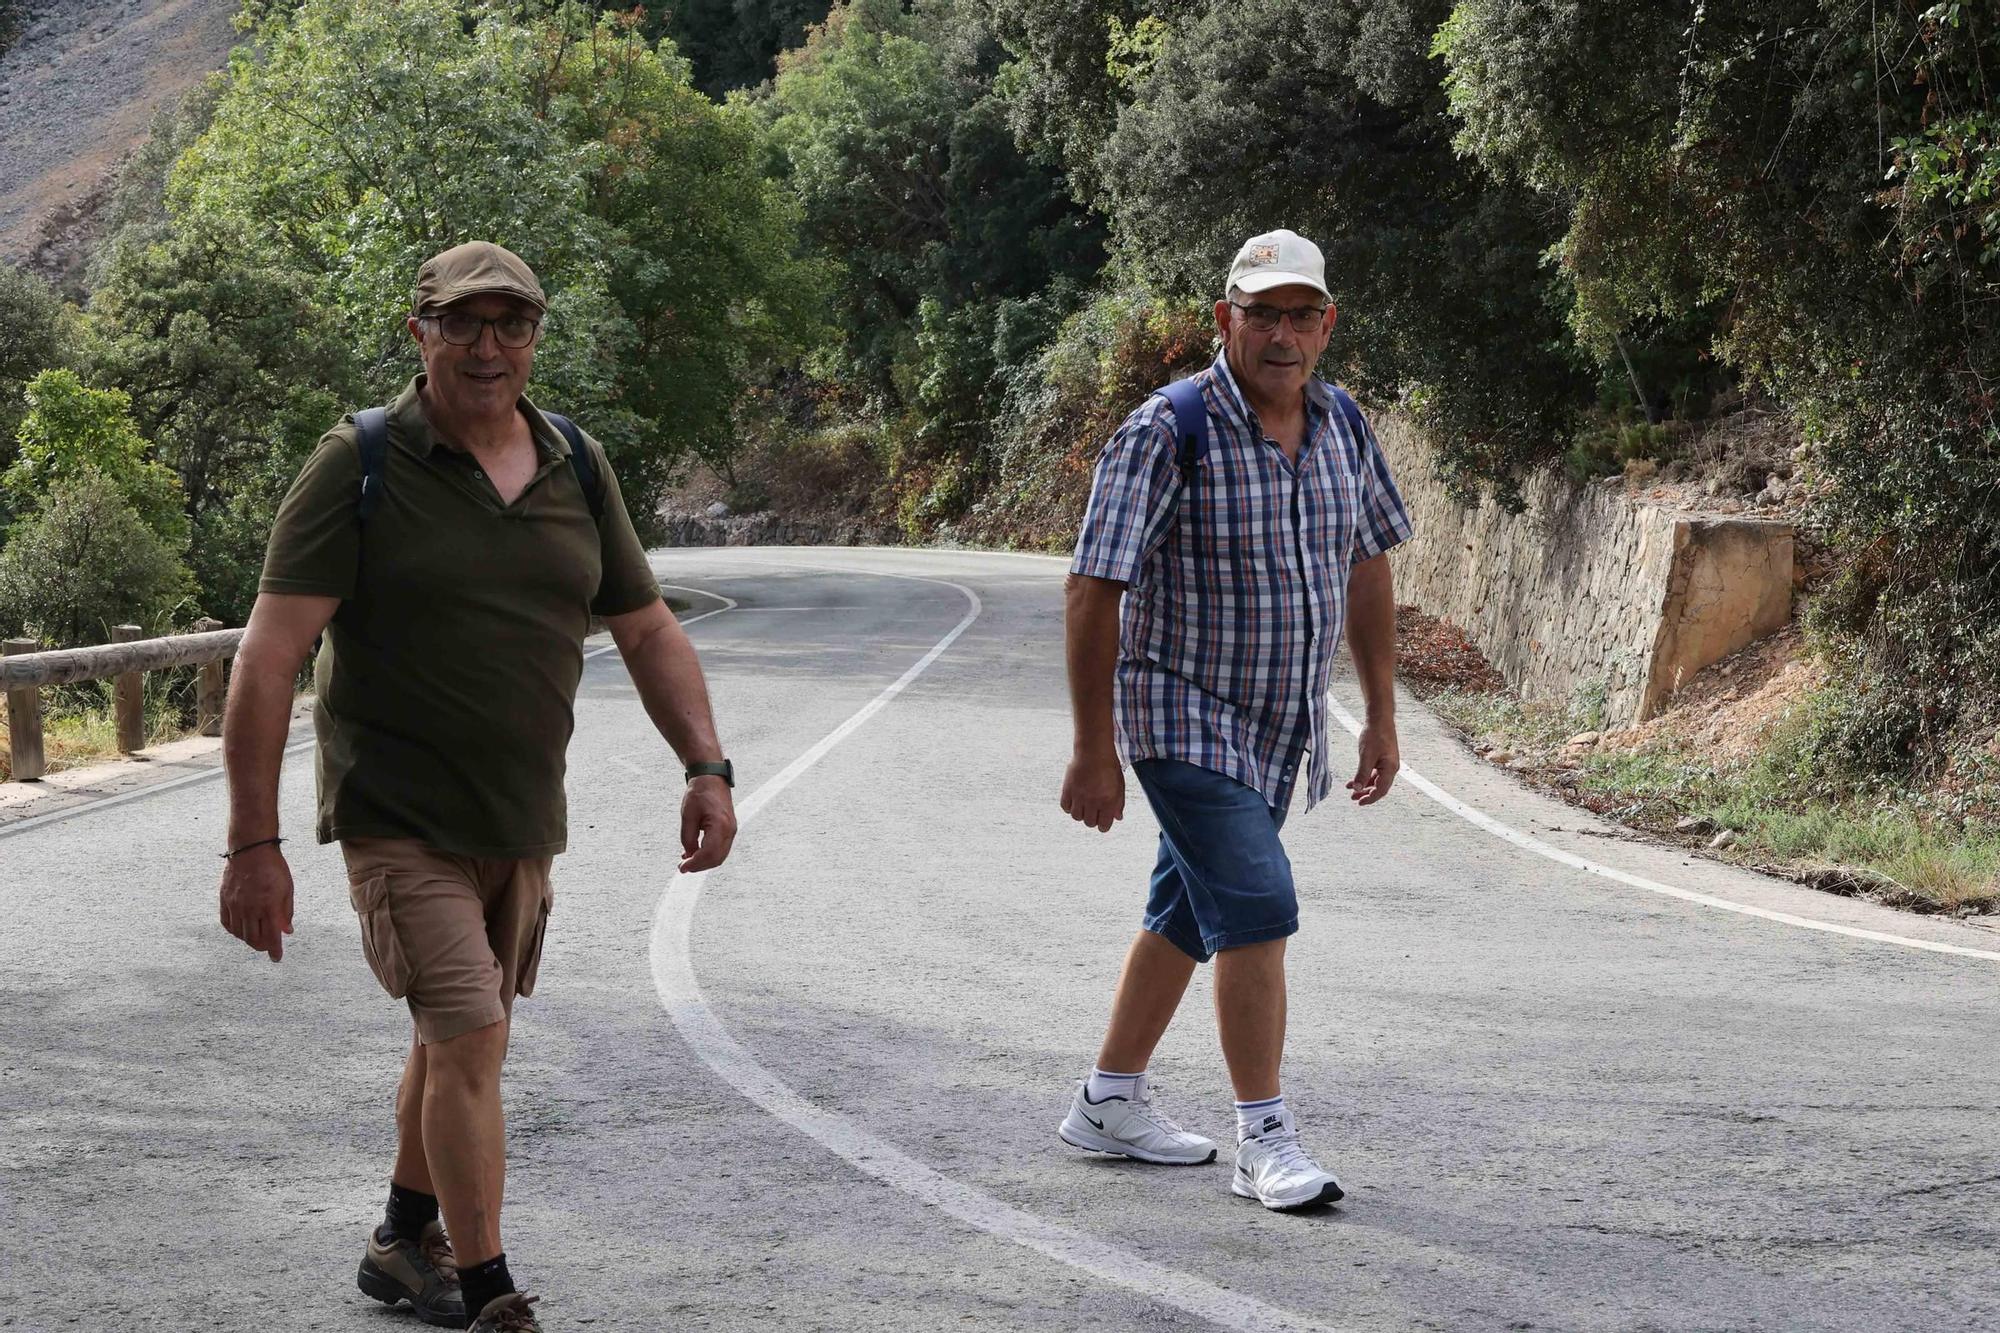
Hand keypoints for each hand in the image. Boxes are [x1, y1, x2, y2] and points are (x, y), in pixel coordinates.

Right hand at [219, 844, 294, 961]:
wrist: (251, 850)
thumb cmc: (274, 868)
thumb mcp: (288, 889)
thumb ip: (286, 912)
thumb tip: (287, 931)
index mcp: (269, 906)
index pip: (272, 936)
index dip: (274, 950)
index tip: (277, 958)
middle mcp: (251, 908)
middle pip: (254, 939)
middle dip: (262, 946)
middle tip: (268, 946)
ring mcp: (236, 905)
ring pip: (240, 933)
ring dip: (249, 940)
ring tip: (256, 938)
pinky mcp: (224, 900)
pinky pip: (227, 923)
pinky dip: (234, 931)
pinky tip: (241, 930)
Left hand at [679, 775, 736, 872]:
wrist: (711, 778)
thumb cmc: (700, 793)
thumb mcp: (687, 816)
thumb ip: (687, 838)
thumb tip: (689, 855)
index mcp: (720, 825)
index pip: (709, 854)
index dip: (695, 864)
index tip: (682, 867)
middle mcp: (730, 830)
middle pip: (716, 859)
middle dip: (699, 866)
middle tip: (683, 867)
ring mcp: (731, 831)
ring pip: (720, 856)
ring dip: (704, 862)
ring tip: (687, 861)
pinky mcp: (729, 830)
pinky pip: (721, 849)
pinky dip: (709, 855)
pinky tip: (695, 853)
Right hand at [1060, 751, 1124, 831]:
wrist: (1093, 750)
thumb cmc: (1109, 766)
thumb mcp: (1119, 785)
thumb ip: (1118, 803)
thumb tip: (1117, 818)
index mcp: (1108, 801)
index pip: (1103, 826)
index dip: (1103, 825)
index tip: (1102, 820)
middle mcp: (1093, 801)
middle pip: (1089, 823)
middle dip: (1092, 819)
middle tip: (1093, 809)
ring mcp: (1079, 795)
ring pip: (1076, 817)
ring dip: (1080, 813)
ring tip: (1084, 804)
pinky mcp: (1068, 789)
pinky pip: (1065, 807)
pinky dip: (1069, 806)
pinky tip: (1075, 800)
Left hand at [1347, 721, 1399, 805]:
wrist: (1379, 719)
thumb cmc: (1375, 735)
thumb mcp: (1366, 756)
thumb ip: (1362, 774)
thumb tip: (1358, 788)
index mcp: (1390, 769)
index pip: (1381, 790)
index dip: (1370, 798)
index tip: (1359, 802)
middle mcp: (1391, 768)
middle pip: (1379, 787)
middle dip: (1366, 793)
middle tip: (1353, 798)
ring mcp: (1388, 764)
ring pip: (1376, 780)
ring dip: (1364, 786)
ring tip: (1351, 789)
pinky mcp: (1383, 759)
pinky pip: (1375, 773)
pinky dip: (1365, 777)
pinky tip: (1355, 779)